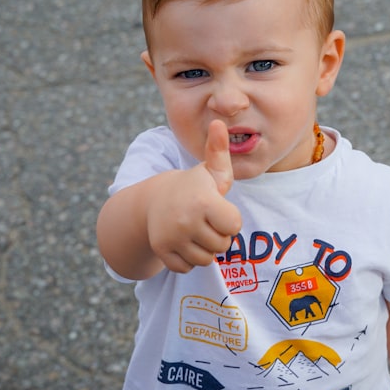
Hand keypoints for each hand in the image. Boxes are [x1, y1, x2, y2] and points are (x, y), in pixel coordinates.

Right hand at [147, 120, 242, 272]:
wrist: (154, 199)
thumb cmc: (193, 186)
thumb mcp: (209, 169)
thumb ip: (220, 150)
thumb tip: (219, 121)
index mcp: (202, 200)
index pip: (234, 226)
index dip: (230, 218)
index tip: (219, 207)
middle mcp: (185, 220)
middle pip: (222, 245)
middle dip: (218, 235)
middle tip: (206, 219)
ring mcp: (171, 237)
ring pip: (205, 260)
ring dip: (205, 248)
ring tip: (196, 230)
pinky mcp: (162, 251)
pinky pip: (187, 267)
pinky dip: (188, 259)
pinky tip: (184, 241)